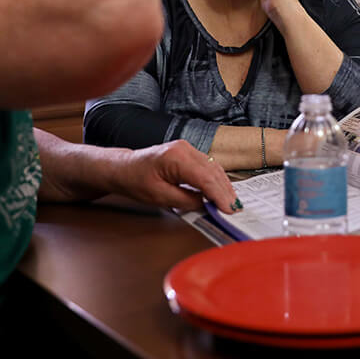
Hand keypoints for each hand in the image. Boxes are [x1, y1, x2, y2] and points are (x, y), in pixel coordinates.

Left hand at [103, 140, 238, 213]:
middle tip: (235, 209)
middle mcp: (185, 149)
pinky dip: (216, 179)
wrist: (124, 168)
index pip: (206, 178)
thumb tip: (207, 205)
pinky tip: (220, 191)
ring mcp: (188, 148)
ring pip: (214, 167)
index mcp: (176, 158)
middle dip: (225, 191)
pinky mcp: (188, 152)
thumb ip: (186, 200)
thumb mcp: (159, 197)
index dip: (219, 195)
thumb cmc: (136, 181)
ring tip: (231, 203)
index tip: (229, 210)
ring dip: (223, 185)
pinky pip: (208, 166)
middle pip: (213, 171)